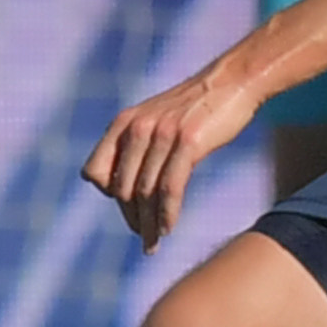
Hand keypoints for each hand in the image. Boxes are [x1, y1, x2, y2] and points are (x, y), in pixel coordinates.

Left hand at [81, 67, 254, 250]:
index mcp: (123, 123)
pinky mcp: (188, 142)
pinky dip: (167, 213)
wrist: (232, 81)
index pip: (95, 172)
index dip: (108, 195)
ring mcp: (162, 134)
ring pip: (145, 193)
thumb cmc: (196, 106)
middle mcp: (137, 128)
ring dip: (149, 225)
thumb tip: (123, 184)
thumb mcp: (156, 119)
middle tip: (145, 238)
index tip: (129, 209)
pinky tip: (169, 228)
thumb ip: (136, 144)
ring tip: (153, 244)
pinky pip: (171, 187)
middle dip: (132, 219)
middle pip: (121, 189)